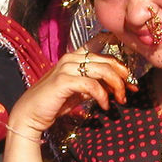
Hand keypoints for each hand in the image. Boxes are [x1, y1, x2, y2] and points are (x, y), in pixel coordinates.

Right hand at [8, 43, 134, 138]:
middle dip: (123, 76)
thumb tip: (112, 86)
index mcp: (74, 57)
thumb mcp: (78, 92)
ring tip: (120, 100)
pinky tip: (104, 106)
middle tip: (130, 92)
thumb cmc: (53, 103)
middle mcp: (71, 57)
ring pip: (103, 70)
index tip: (130, 76)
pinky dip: (102, 96)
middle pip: (107, 60)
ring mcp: (66, 67)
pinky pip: (92, 85)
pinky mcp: (63, 80)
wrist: (30, 115)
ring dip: (116, 86)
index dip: (119, 57)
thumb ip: (93, 84)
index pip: (101, 46)